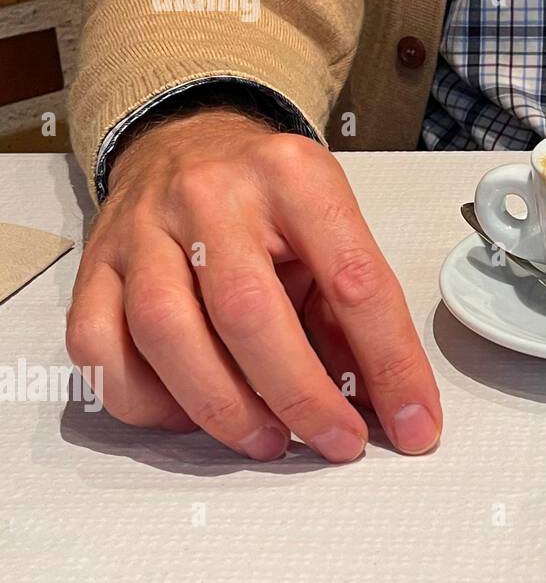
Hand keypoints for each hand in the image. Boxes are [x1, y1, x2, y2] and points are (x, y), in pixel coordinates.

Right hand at [65, 108, 442, 461]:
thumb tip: (389, 403)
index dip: (390, 363)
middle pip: (250, 312)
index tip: (413, 422)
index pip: (353, 281)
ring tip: (268, 440)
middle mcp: (213, 195)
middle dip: (301, 396)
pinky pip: (99, 347)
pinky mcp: (95, 263)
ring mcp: (144, 228)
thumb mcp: (329, 228)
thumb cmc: (268, 197)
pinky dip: (146, 400)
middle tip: (337, 443)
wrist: (186, 139)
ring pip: (168, 333)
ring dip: (223, 408)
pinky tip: (189, 414)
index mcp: (295, 178)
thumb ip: (352, 310)